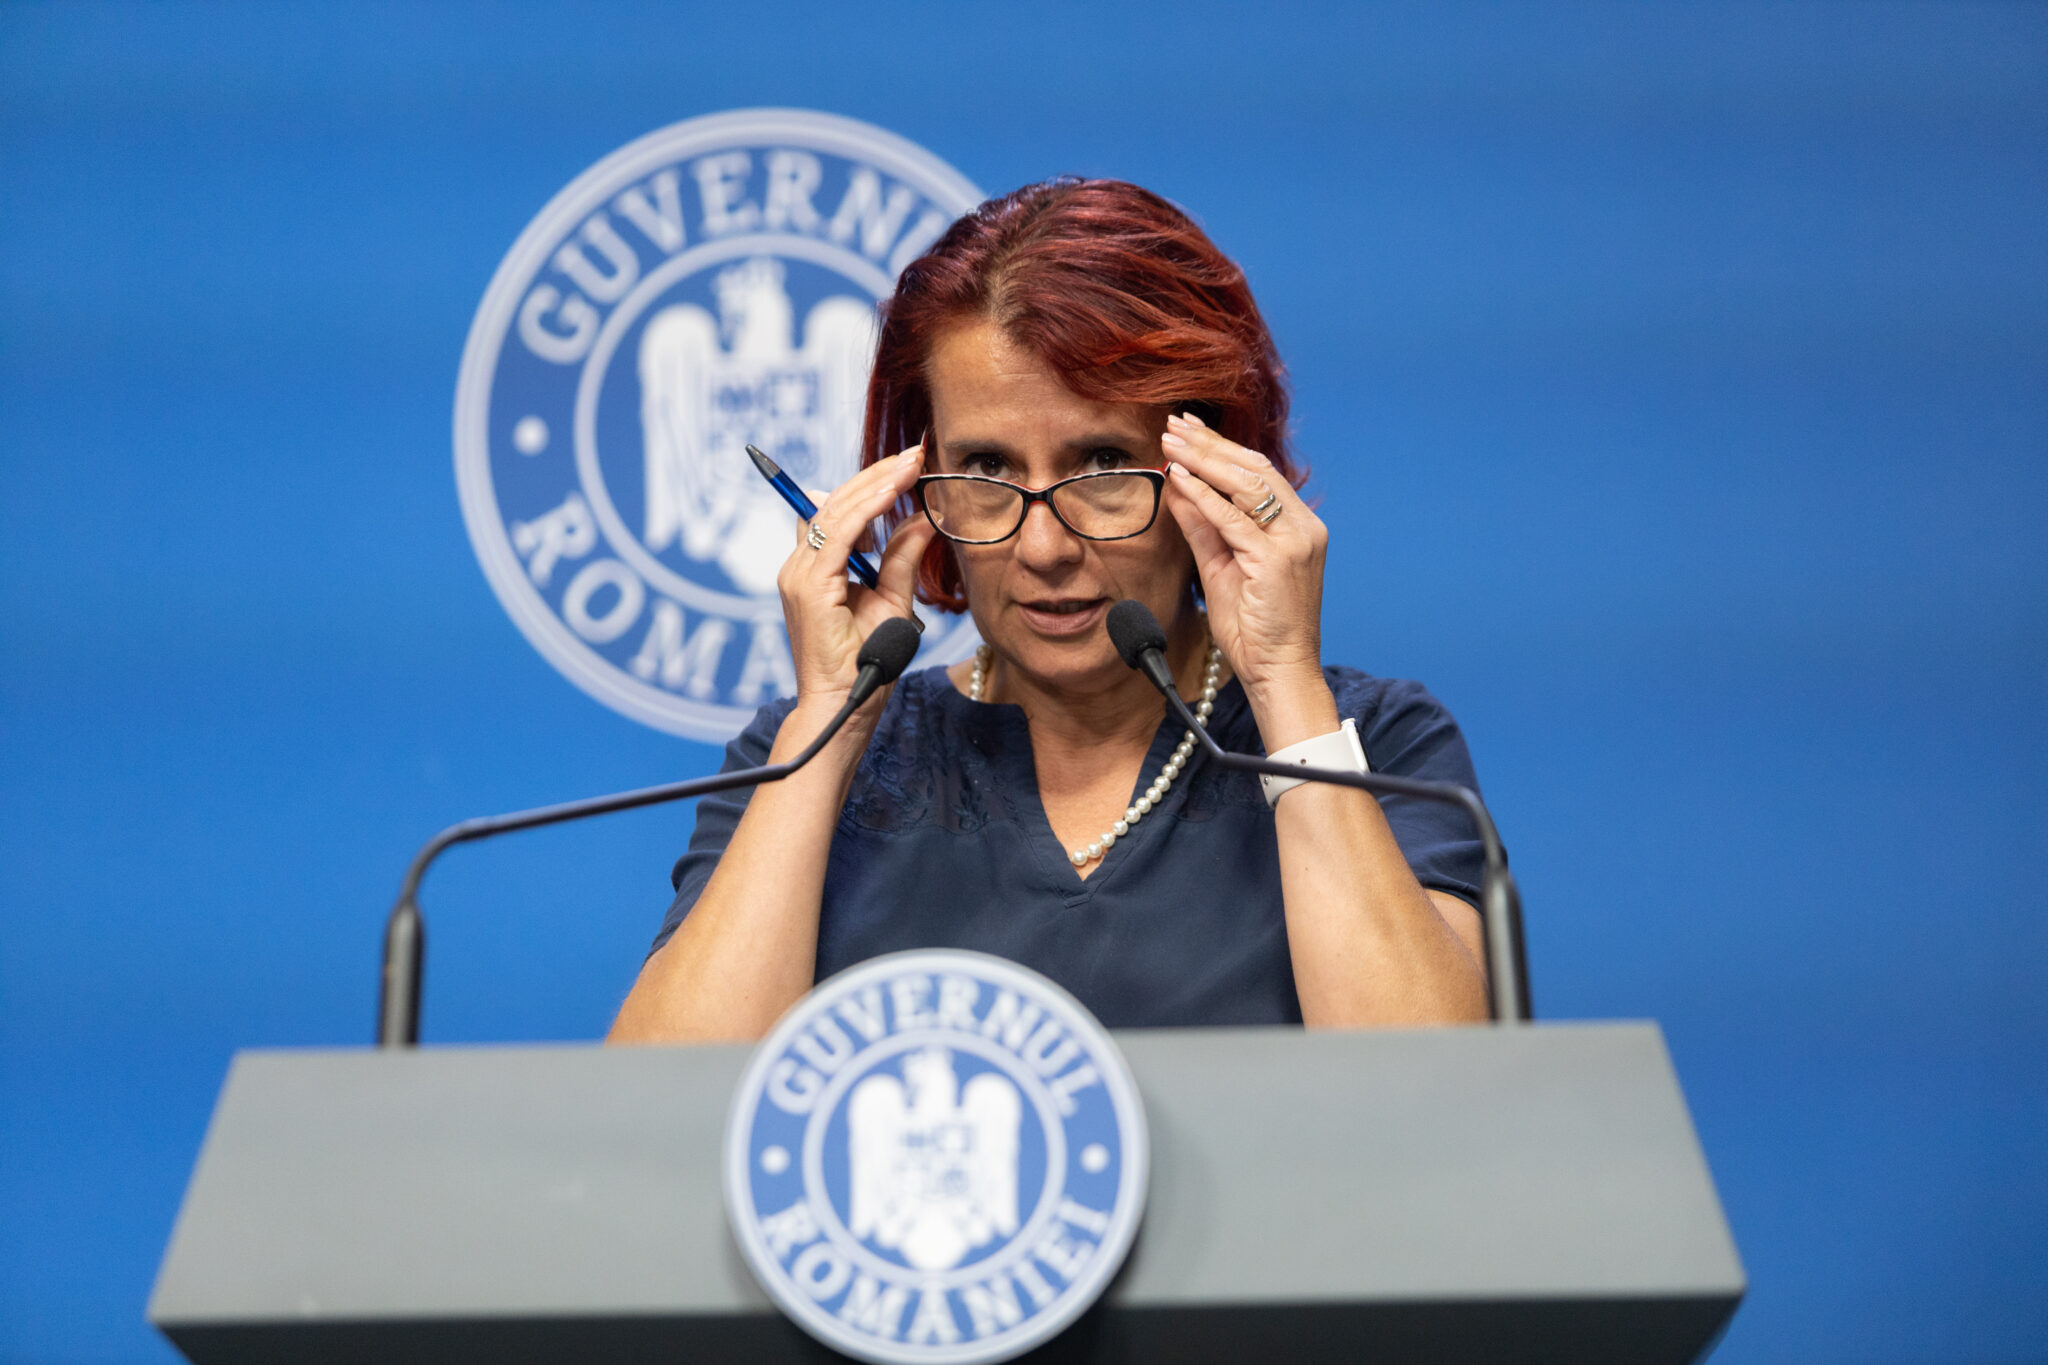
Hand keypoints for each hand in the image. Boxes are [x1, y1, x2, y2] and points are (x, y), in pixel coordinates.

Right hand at [775, 445, 936, 702]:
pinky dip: (868, 509)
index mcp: (814, 570)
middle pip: (836, 503)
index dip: (872, 483)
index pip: (839, 512)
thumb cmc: (866, 664)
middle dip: (877, 474)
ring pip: (836, 512)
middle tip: (914, 453)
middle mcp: (800, 567)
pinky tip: (894, 491)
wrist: (845, 708)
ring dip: (876, 483)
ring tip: (911, 464)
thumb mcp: (892, 602)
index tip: (908, 465)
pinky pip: (840, 534)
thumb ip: (901, 560)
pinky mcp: (809, 587)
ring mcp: (800, 576)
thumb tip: (922, 520)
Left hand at [1160, 413, 1331, 724]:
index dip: (1222, 448)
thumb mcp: (1222, 569)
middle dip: (1210, 444)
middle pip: (1255, 469)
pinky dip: (1204, 496)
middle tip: (1174, 424)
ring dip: (1204, 459)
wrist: (1279, 673)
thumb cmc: (1256, 630)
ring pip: (1247, 485)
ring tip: (1171, 442)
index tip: (1188, 430)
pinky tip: (1180, 478)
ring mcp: (1294, 542)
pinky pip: (1234, 519)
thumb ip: (1203, 527)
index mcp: (1298, 527)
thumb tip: (1178, 488)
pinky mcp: (1276, 560)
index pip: (1259, 473)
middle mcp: (1304, 528)